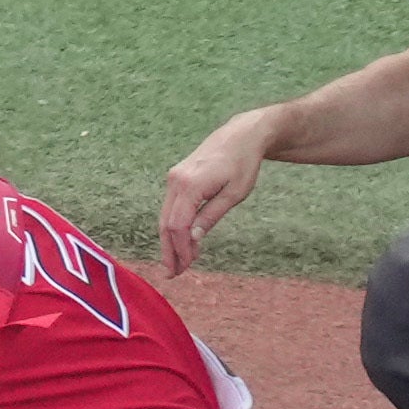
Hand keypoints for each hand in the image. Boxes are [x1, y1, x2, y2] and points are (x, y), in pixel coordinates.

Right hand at [159, 111, 273, 277]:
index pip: (178, 225)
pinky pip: (171, 207)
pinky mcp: (176, 178)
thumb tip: (193, 239)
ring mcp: (174, 178)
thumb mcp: (234, 194)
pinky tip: (184, 240)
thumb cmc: (243, 164)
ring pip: (165, 216)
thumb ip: (211, 216)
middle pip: (166, 223)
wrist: (241, 135)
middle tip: (174, 273)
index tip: (186, 267)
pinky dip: (175, 226)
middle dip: (170, 250)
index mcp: (190, 185)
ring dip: (171, 240)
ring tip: (179, 262)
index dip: (180, 249)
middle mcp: (175, 181)